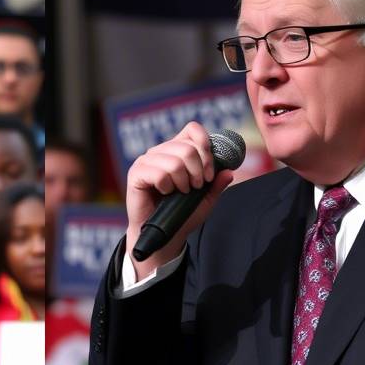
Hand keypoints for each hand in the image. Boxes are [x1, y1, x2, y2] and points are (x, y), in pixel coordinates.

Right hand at [124, 121, 233, 278]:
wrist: (163, 235)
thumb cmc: (181, 215)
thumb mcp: (205, 200)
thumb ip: (216, 185)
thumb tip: (229, 172)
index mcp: (176, 150)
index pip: (192, 130)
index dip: (206, 146)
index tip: (209, 172)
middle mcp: (160, 151)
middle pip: (187, 147)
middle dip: (199, 170)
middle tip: (197, 186)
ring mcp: (146, 161)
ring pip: (174, 161)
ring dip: (184, 181)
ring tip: (182, 192)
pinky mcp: (136, 173)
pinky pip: (159, 173)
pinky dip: (167, 186)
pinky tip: (165, 192)